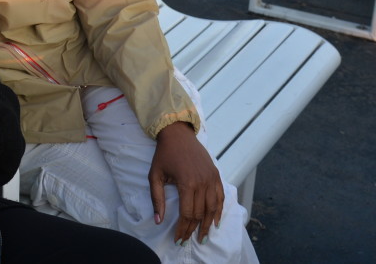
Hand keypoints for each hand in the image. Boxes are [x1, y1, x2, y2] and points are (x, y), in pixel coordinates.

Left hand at [149, 122, 223, 244]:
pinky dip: (219, 211)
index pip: (187, 213)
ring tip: (202, 236)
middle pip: (200, 213)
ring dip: (208, 224)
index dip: (183, 229)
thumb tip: (158, 221)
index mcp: (187, 183)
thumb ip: (157, 199)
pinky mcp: (216, 175)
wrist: (177, 134)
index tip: (178, 239)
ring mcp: (211, 178)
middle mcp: (202, 182)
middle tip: (188, 240)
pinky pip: (221, 197)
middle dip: (193, 230)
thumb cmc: (164, 154)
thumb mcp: (155, 176)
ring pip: (213, 208)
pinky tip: (215, 221)